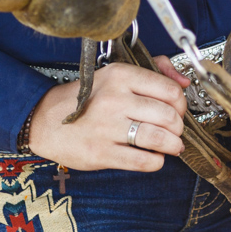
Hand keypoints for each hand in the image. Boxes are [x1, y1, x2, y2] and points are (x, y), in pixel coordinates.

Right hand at [27, 57, 188, 171]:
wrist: (46, 119)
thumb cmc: (86, 97)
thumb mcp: (115, 73)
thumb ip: (154, 70)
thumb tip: (184, 81)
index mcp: (120, 76)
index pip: (169, 90)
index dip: (181, 103)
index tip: (177, 109)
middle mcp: (114, 99)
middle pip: (168, 116)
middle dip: (178, 126)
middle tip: (175, 129)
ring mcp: (107, 128)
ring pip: (159, 139)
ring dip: (173, 145)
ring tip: (171, 145)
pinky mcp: (102, 153)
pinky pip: (143, 161)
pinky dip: (156, 161)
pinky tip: (154, 156)